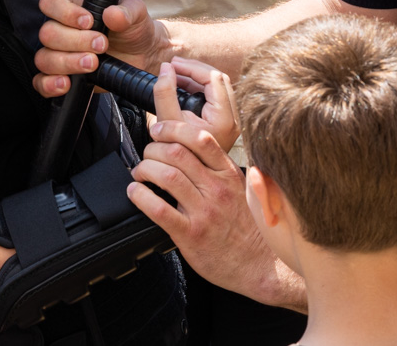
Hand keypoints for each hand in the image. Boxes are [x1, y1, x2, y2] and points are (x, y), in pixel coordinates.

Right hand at [33, 0, 169, 97]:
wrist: (143, 56)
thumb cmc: (133, 30)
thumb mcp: (136, 13)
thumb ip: (127, 10)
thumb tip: (112, 14)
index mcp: (72, 8)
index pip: (50, 2)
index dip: (64, 12)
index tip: (88, 21)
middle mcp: (61, 30)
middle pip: (47, 33)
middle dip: (75, 41)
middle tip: (101, 45)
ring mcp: (59, 54)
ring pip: (44, 58)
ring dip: (68, 62)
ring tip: (93, 64)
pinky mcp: (62, 76)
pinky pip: (41, 82)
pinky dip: (50, 84)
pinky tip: (67, 84)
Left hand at [126, 120, 288, 305]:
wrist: (260, 266)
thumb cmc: (248, 229)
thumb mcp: (241, 191)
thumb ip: (220, 171)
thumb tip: (191, 151)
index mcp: (228, 175)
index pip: (200, 139)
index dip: (173, 129)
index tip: (158, 130)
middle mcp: (217, 189)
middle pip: (177, 153)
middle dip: (153, 149)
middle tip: (146, 155)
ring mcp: (204, 211)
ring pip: (167, 176)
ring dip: (145, 169)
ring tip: (140, 173)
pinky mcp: (191, 234)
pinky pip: (160, 210)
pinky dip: (141, 197)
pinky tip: (136, 193)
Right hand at [153, 58, 239, 152]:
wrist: (189, 179)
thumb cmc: (179, 156)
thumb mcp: (167, 122)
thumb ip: (165, 93)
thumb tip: (165, 68)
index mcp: (224, 118)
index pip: (212, 77)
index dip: (191, 67)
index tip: (172, 65)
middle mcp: (233, 119)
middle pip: (218, 79)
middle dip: (194, 70)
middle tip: (173, 67)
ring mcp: (231, 121)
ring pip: (218, 87)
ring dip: (196, 79)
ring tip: (175, 77)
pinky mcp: (225, 123)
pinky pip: (216, 97)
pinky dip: (200, 89)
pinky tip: (182, 89)